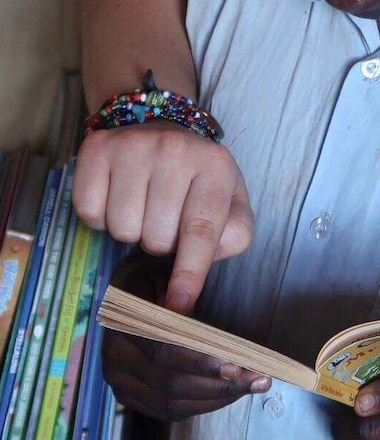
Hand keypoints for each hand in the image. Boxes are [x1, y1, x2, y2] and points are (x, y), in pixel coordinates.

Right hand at [74, 122, 253, 313]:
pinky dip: (100, 216)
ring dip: (130, 229)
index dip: (189, 274)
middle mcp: (175, 150)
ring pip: (122, 228)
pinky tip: (117, 194)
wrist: (164, 132)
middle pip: (156, 238)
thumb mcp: (230, 204)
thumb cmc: (198, 179)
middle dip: (160, 241)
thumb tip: (195, 275)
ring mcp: (134, 145)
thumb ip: (230, 238)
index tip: (178, 307)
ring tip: (144, 202)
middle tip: (166, 215)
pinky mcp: (98, 147)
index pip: (201, 231)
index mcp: (216, 166)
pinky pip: (89, 211)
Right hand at [102, 250, 270, 420]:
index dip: (199, 360)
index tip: (235, 364)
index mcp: (122, 319)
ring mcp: (120, 379)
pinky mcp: (133, 395)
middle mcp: (114, 355)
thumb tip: (192, 306)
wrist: (136, 281)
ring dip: (216, 398)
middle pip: (169, 383)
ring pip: (172, 403)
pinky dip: (203, 404)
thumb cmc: (162, 266)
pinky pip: (169, 410)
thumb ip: (185, 280)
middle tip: (258, 378)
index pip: (162, 350)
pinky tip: (232, 392)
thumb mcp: (172, 260)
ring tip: (254, 385)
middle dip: (218, 384)